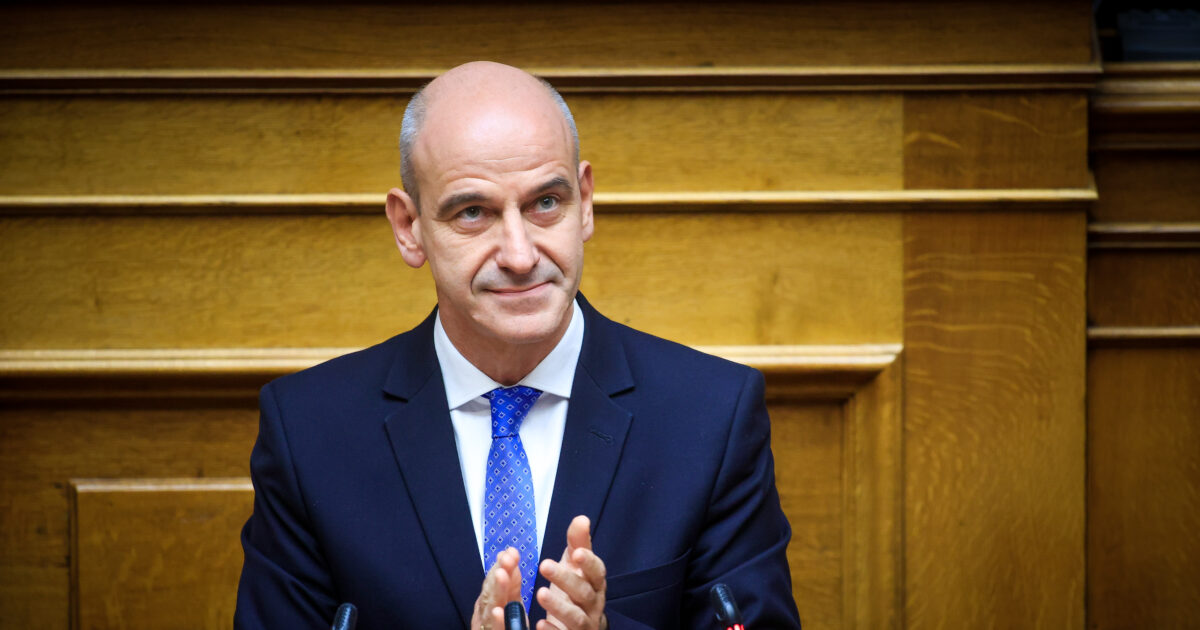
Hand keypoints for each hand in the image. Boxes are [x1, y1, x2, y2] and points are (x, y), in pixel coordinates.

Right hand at [471, 547, 525, 629]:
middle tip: (506, 559)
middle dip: (498, 573)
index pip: (496, 582)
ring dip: (495, 592)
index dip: (503, 566)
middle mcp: (486, 614)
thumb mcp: (511, 605)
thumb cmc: (507, 626)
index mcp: (494, 603)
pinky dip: (496, 622)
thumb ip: (512, 584)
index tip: (511, 551)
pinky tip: (497, 612)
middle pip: (491, 593)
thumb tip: (511, 554)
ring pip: (490, 609)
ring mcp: (487, 626)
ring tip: (501, 575)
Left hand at [536, 515, 606, 629]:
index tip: (576, 553)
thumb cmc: (575, 590)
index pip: (597, 572)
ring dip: (559, 606)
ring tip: (540, 593)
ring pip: (576, 617)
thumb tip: (582, 518)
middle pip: (584, 592)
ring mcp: (585, 624)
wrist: (578, 626)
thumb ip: (578, 543)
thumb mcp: (576, 566)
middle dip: (566, 579)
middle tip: (544, 565)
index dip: (589, 563)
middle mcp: (593, 605)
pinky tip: (540, 623)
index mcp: (595, 584)